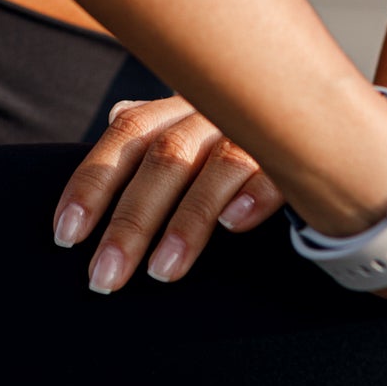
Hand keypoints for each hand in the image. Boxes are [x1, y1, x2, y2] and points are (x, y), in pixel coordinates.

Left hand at [52, 96, 284, 292]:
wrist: (321, 109)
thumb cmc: (243, 126)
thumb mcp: (198, 118)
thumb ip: (156, 126)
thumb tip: (117, 114)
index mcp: (180, 107)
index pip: (127, 134)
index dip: (93, 181)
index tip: (65, 235)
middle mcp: (214, 113)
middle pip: (164, 158)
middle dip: (130, 219)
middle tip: (103, 277)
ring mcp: (258, 130)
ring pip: (217, 166)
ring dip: (187, 221)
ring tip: (160, 273)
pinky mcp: (302, 153)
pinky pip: (279, 168)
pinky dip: (256, 195)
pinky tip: (235, 226)